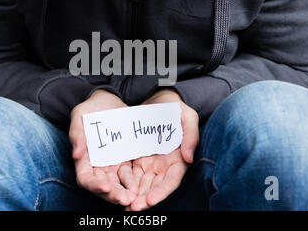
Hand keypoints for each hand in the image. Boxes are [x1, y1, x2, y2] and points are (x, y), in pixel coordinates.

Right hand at [69, 89, 137, 205]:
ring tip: (134, 197)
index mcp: (84, 158)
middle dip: (112, 195)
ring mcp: (112, 164)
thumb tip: (76, 154)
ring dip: (124, 193)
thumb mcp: (80, 114)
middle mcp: (97, 165)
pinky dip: (133, 183)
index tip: (105, 186)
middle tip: (125, 199)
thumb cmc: (92, 107)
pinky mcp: (125, 160)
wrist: (110, 100)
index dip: (94, 185)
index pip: (85, 178)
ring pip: (117, 184)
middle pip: (103, 186)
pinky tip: (140, 187)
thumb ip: (77, 133)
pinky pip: (129, 175)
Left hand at [126, 89, 198, 210]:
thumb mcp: (187, 117)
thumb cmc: (175, 108)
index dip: (162, 192)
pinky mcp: (137, 158)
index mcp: (179, 159)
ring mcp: (150, 163)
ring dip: (134, 196)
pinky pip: (131, 174)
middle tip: (132, 208)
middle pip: (155, 187)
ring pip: (142, 184)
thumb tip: (188, 158)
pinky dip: (125, 184)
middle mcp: (165, 166)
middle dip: (145, 199)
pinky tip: (116, 190)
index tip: (151, 200)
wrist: (158, 99)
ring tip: (123, 205)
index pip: (172, 180)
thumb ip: (190, 136)